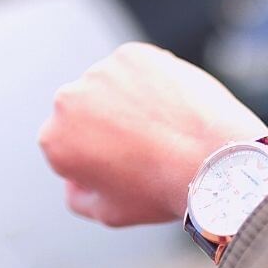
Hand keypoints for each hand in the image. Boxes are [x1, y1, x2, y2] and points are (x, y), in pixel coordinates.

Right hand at [39, 42, 267, 226]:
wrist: (213, 160)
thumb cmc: (161, 191)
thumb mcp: (109, 214)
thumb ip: (78, 198)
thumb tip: (74, 181)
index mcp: (54, 140)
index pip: (66, 145)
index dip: (96, 158)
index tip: (126, 166)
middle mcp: (67, 100)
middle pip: (84, 111)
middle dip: (106, 125)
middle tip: (146, 145)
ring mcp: (100, 72)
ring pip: (110, 86)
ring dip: (127, 100)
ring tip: (164, 127)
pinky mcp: (132, 54)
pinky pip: (136, 69)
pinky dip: (151, 82)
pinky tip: (173, 107)